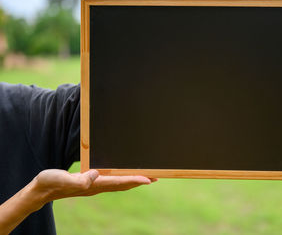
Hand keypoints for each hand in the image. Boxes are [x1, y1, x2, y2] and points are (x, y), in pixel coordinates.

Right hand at [0, 169, 155, 234]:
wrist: (41, 190)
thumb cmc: (50, 183)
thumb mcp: (62, 178)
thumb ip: (78, 179)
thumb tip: (94, 174)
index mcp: (93, 184)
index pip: (118, 182)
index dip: (134, 179)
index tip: (149, 178)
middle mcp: (97, 186)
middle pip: (124, 184)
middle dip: (140, 180)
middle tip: (157, 176)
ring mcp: (94, 185)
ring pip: (120, 183)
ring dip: (134, 179)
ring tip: (147, 176)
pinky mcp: (91, 182)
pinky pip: (112, 180)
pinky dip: (123, 178)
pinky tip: (124, 174)